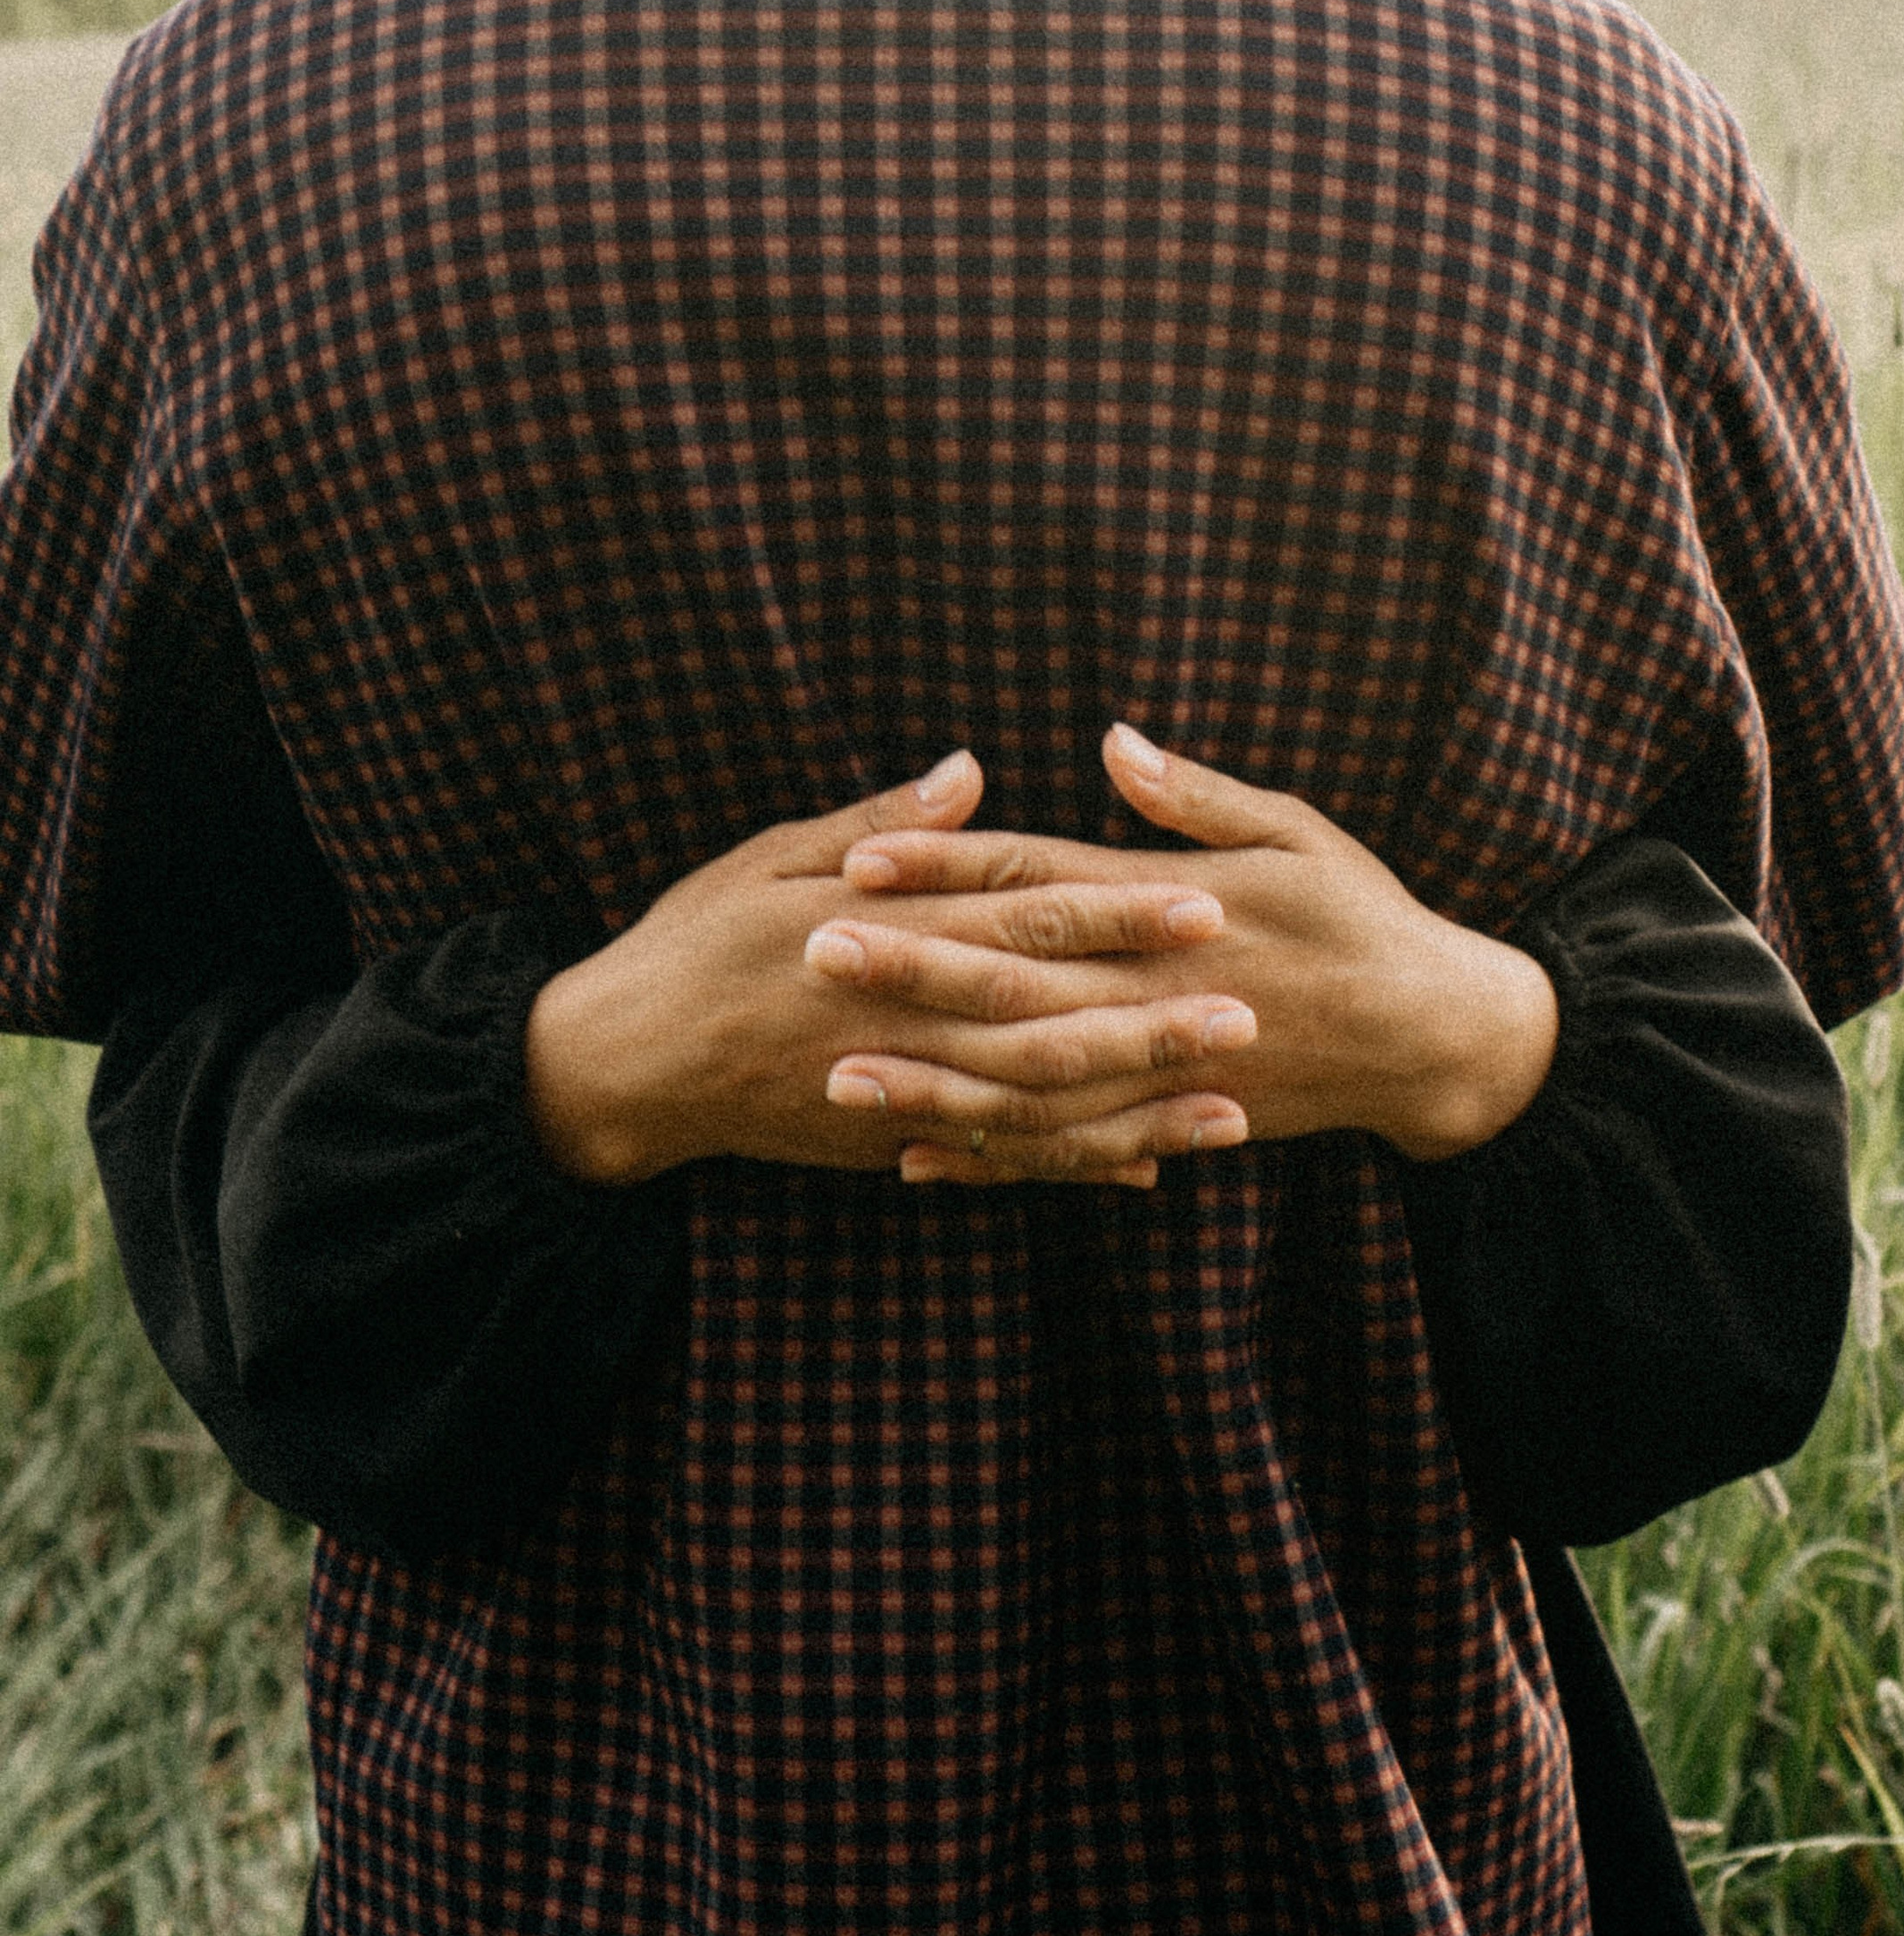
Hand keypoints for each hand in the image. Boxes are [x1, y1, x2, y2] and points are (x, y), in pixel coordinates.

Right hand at [524, 750, 1252, 1189]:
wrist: (619, 1065)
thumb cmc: (693, 941)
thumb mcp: (770, 857)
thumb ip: (882, 824)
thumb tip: (973, 769)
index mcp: (885, 936)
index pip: (1025, 920)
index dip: (1119, 916)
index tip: (1205, 904)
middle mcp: (903, 1022)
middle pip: (1052, 1022)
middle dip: (1155, 1018)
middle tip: (1252, 1008)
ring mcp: (899, 1095)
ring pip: (1038, 1108)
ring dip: (1138, 1107)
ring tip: (1231, 1105)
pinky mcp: (888, 1144)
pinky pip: (996, 1161)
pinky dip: (1073, 1165)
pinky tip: (1149, 1163)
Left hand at [816, 726, 1558, 1182]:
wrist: (1436, 1039)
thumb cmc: (1363, 915)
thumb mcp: (1295, 832)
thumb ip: (1194, 796)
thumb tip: (1111, 740)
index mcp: (1177, 907)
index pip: (1039, 881)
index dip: (947, 867)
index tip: (859, 857)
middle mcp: (1158, 990)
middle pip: (1012, 979)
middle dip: (907, 968)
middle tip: (807, 953)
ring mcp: (1162, 1067)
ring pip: (1028, 1081)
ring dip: (931, 1080)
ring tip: (836, 1076)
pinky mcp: (1171, 1120)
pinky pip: (1069, 1150)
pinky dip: (994, 1159)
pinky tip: (916, 1160)